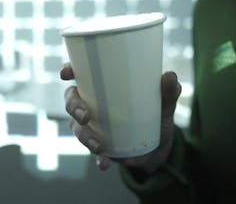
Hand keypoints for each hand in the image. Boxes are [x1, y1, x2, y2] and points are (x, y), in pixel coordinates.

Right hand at [61, 63, 180, 172]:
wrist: (159, 147)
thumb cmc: (155, 114)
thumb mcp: (164, 103)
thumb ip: (168, 91)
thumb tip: (169, 76)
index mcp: (102, 87)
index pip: (80, 74)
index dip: (68, 71)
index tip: (66, 73)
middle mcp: (91, 104)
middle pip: (71, 101)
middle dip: (73, 107)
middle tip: (85, 116)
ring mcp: (92, 126)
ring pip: (77, 128)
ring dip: (84, 136)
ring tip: (98, 145)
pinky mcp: (99, 146)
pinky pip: (94, 152)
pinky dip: (98, 158)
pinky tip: (104, 163)